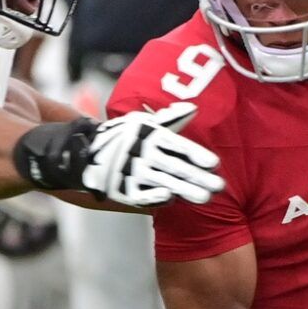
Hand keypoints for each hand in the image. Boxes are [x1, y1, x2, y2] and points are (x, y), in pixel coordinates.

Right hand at [84, 102, 222, 205]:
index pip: (177, 146)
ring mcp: (132, 172)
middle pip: (175, 167)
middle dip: (198, 177)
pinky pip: (140, 195)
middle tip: (220, 186)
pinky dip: (154, 197)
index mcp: (150, 135)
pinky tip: (171, 199)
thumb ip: (171, 120)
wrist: (87, 154)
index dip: (196, 156)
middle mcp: (142, 153)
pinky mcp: (123, 190)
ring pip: (163, 182)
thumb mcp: (143, 123)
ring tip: (205, 197)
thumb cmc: (125, 137)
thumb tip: (193, 109)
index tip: (215, 164)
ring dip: (185, 190)